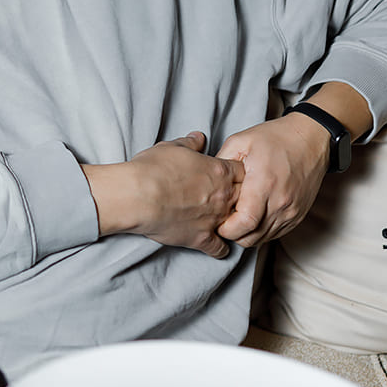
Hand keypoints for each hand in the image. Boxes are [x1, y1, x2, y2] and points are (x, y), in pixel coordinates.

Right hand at [84, 132, 244, 259]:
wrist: (139, 196)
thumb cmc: (154, 168)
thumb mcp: (172, 147)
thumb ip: (190, 143)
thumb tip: (199, 138)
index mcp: (220, 171)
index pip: (245, 172)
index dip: (241, 173)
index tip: (233, 175)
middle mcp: (224, 196)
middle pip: (248, 198)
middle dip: (243, 197)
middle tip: (230, 197)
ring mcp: (215, 220)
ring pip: (239, 224)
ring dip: (234, 222)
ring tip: (225, 221)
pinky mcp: (202, 239)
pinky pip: (220, 249)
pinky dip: (219, 247)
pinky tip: (214, 243)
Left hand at [214, 116, 328, 246]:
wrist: (311, 139)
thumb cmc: (276, 138)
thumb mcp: (241, 141)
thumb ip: (221, 162)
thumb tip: (208, 181)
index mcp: (264, 184)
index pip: (245, 222)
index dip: (226, 229)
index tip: (216, 222)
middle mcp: (281, 202)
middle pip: (252, 236)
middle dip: (233, 234)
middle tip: (222, 221)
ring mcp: (292, 211)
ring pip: (264, 238)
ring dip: (247, 234)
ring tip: (236, 218)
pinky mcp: (298, 215)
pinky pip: (276, 233)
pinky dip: (261, 231)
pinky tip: (252, 217)